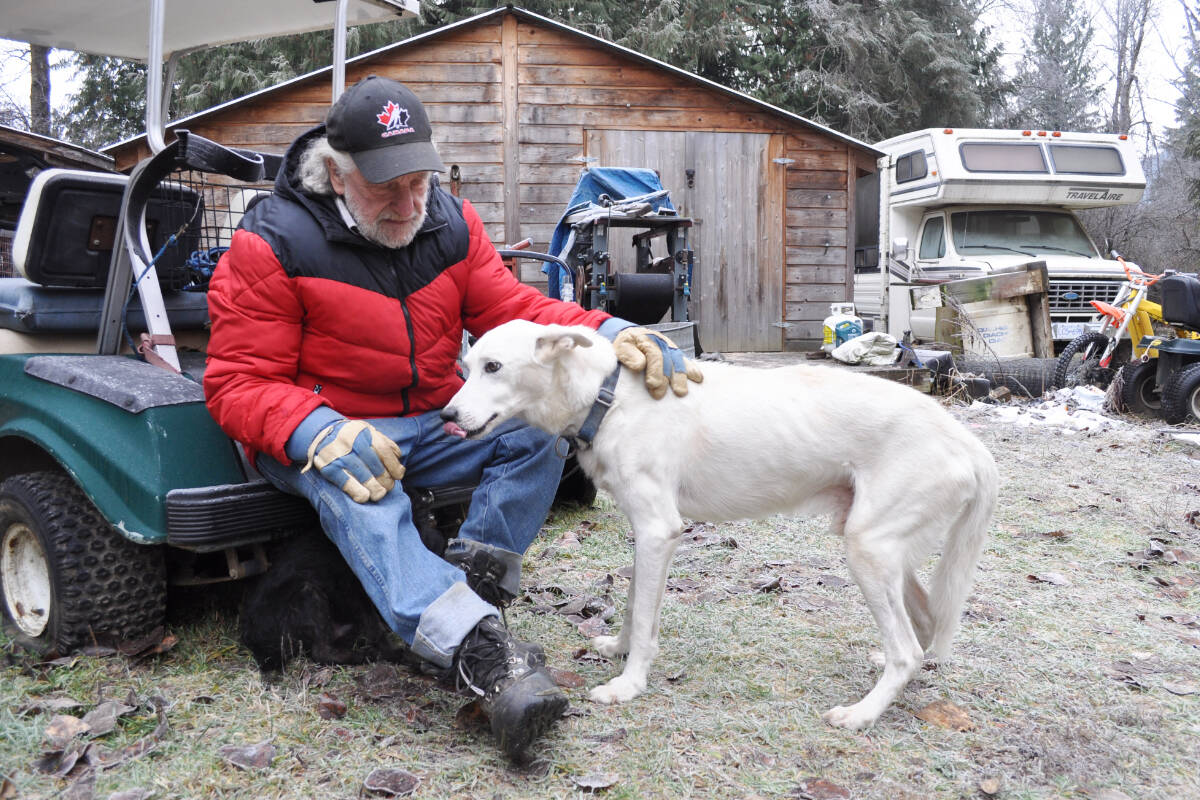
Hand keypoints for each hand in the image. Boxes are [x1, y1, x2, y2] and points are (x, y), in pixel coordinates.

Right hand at [287, 409, 404, 502]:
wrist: (320, 432)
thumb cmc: (350, 434)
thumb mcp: (367, 430)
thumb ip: (384, 441)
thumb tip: (398, 457)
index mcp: (364, 433)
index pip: (384, 451)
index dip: (394, 465)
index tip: (399, 475)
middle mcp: (353, 443)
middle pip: (375, 466)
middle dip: (386, 480)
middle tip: (389, 486)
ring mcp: (340, 456)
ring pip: (363, 476)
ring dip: (375, 489)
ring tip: (380, 493)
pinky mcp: (329, 468)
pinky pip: (346, 483)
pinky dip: (357, 492)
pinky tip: (364, 497)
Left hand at [605, 322, 702, 399]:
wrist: (630, 337)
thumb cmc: (624, 346)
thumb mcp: (620, 348)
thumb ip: (628, 355)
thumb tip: (640, 365)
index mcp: (645, 338)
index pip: (654, 354)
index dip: (654, 370)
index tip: (652, 385)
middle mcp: (659, 341)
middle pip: (668, 359)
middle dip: (667, 377)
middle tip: (661, 394)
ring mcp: (668, 346)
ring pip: (678, 360)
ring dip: (681, 376)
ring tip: (681, 392)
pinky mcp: (674, 353)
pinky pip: (685, 360)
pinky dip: (692, 369)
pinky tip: (698, 378)